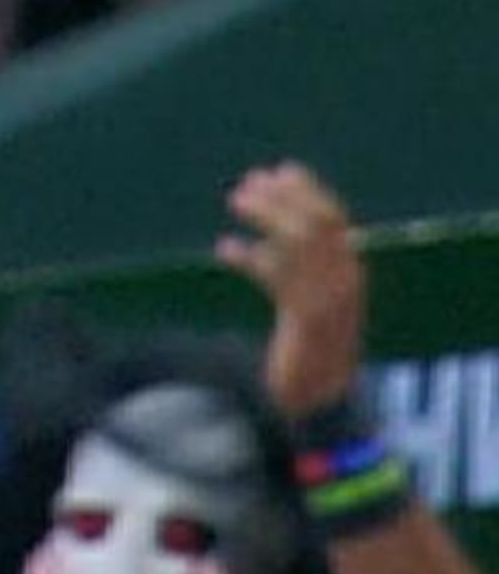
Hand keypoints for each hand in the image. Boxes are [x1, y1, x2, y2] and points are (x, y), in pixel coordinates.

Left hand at [215, 161, 363, 418]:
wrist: (316, 403)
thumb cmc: (303, 354)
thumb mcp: (298, 305)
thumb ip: (286, 272)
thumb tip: (255, 239)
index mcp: (349, 273)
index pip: (333, 218)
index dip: (306, 192)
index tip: (279, 170)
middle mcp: (346, 281)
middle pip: (319, 222)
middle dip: (284, 197)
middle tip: (248, 182)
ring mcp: (330, 299)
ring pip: (301, 241)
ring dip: (268, 215)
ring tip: (235, 200)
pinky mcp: (308, 319)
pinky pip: (280, 277)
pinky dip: (252, 258)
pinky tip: (224, 248)